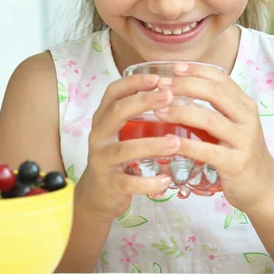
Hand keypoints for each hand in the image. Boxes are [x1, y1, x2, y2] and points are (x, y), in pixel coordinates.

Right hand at [76, 73, 180, 223]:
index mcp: (103, 118)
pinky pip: (128, 182)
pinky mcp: (109, 183)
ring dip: (151, 145)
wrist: (97, 195)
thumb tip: (175, 94)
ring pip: (124, 149)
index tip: (158, 78)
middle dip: (144, 102)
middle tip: (169, 96)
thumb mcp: (122, 132)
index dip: (133, 82)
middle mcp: (98, 135)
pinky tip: (167, 180)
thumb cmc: (118, 158)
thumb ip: (139, 116)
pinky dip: (149, 182)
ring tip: (176, 142)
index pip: (113, 92)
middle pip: (117, 112)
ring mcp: (101, 159)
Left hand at [154, 63, 273, 212]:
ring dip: (180, 112)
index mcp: (244, 104)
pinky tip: (169, 141)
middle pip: (214, 93)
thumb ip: (213, 106)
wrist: (261, 185)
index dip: (196, 70)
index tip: (174, 68)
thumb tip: (177, 87)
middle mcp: (246, 118)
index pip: (221, 78)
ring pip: (209, 119)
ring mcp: (243, 140)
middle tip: (161, 86)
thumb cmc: (238, 150)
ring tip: (159, 110)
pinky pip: (206, 150)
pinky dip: (186, 144)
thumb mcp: (232, 123)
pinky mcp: (235, 163)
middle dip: (185, 86)